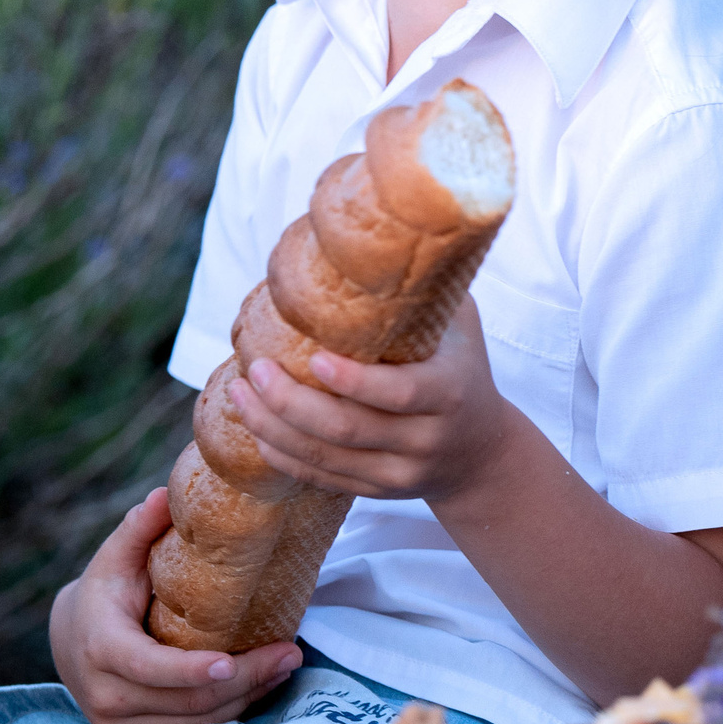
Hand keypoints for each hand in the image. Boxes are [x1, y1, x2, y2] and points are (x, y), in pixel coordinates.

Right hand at [50, 488, 300, 723]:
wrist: (75, 643)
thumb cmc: (106, 593)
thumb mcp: (115, 558)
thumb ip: (138, 529)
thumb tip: (163, 494)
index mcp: (102, 648)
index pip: (149, 667)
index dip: (190, 670)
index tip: (231, 661)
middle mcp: (107, 696)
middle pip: (186, 701)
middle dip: (245, 680)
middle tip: (292, 653)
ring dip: (247, 700)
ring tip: (286, 666)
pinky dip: (229, 720)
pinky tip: (261, 690)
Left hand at [225, 297, 521, 502]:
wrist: (482, 451)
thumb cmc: (464, 369)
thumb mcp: (462, 328)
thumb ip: (427, 291)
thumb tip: (388, 232)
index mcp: (450, 393)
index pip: (400, 393)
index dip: (354, 381)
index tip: (313, 358)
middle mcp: (426, 439)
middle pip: (349, 430)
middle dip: (292, 403)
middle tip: (256, 370)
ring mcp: (400, 473)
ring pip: (326, 459)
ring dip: (274, 427)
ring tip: (240, 392)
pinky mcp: (378, 492)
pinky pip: (321, 478)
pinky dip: (283, 455)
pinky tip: (256, 428)